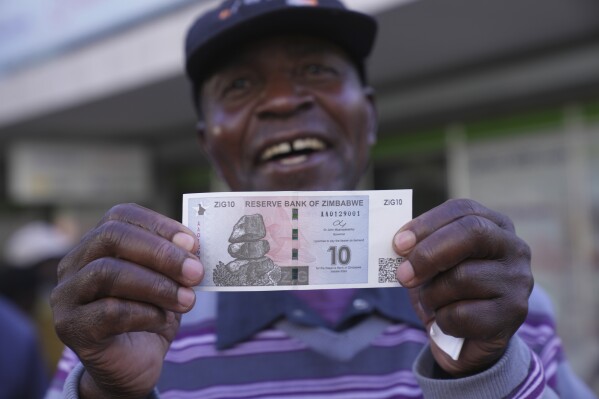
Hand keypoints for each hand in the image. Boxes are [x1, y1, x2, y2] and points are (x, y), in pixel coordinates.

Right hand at [51, 204, 203, 397]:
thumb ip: (177, 262)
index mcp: (98, 243)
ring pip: (107, 273)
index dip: (159, 224)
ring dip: (157, 285)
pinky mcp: (70, 327)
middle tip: (195, 271)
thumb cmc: (150, 315)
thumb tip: (195, 248)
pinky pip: (108, 312)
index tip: (193, 242)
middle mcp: (74, 263)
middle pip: (111, 238)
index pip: (121, 216)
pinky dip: (145, 313)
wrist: (132, 365)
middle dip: (160, 252)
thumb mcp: (168, 283)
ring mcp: (67, 295)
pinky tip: (165, 320)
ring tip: (188, 300)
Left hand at [393, 199, 532, 376]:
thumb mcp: (432, 263)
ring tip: (433, 303)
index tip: (399, 244)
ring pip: (462, 277)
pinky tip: (448, 323)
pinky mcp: (514, 312)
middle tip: (402, 274)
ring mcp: (518, 279)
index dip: (427, 224)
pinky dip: (443, 321)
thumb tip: (399, 243)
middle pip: (471, 232)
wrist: (466, 339)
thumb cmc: (446, 290)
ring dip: (432, 295)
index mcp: (494, 225)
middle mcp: (514, 247)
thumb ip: (419, 248)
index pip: (462, 210)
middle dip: (429, 253)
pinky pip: (464, 314)